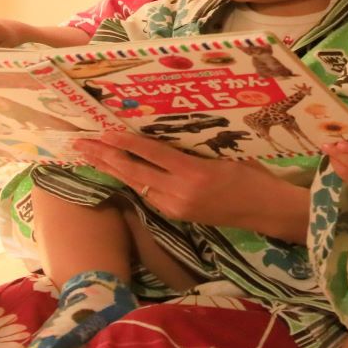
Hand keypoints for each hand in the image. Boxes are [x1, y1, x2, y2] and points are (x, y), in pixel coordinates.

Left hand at [78, 132, 308, 240]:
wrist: (266, 210)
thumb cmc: (252, 175)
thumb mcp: (223, 155)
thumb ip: (192, 149)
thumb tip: (165, 135)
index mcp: (194, 173)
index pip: (152, 154)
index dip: (126, 143)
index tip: (104, 132)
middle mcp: (180, 193)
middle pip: (135, 173)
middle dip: (106, 157)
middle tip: (81, 143)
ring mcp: (176, 207)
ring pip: (137, 185)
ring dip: (112, 170)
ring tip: (89, 156)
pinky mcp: (177, 215)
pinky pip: (149, 194)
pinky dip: (132, 180)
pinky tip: (117, 170)